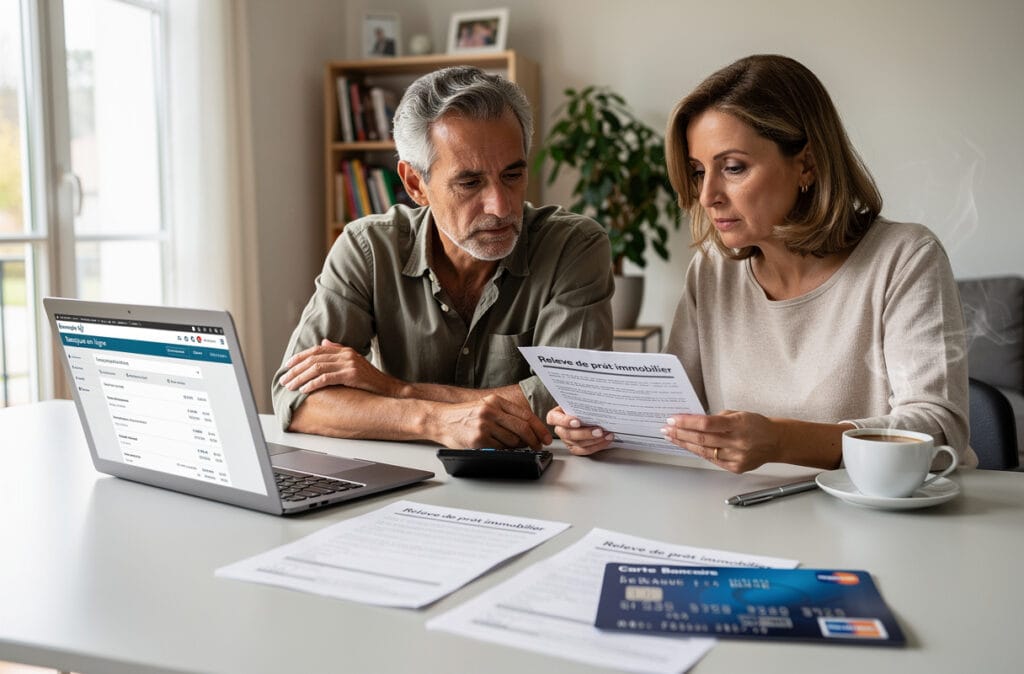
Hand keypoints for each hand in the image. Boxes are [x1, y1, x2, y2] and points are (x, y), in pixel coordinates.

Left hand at [280, 339, 401, 396]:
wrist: (388, 389)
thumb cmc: (370, 380)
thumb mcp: (353, 363)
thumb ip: (337, 351)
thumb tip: (323, 343)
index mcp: (344, 350)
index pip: (316, 350)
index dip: (299, 357)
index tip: (287, 366)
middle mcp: (345, 354)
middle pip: (313, 359)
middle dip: (296, 369)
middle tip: (284, 379)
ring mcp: (348, 363)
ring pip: (317, 368)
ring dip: (300, 378)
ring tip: (290, 386)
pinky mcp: (351, 374)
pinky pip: (326, 378)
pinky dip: (313, 384)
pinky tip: (304, 390)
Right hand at [436, 394, 551, 449]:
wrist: (441, 420)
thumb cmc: (464, 416)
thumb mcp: (486, 406)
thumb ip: (505, 413)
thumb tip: (529, 429)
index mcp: (496, 401)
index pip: (525, 415)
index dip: (539, 428)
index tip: (545, 437)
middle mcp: (491, 411)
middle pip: (522, 428)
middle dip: (534, 440)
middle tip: (538, 446)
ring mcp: (484, 425)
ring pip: (513, 441)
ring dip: (517, 447)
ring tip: (512, 446)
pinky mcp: (479, 440)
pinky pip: (500, 449)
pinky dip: (503, 451)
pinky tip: (498, 447)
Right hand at [546, 406, 613, 455]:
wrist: (585, 414)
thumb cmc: (579, 407)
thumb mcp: (577, 402)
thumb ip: (581, 403)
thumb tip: (594, 400)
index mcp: (555, 416)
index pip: (553, 418)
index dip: (565, 421)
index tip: (577, 422)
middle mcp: (560, 429)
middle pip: (568, 434)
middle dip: (585, 433)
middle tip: (598, 430)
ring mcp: (567, 440)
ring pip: (578, 444)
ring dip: (594, 440)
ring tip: (605, 434)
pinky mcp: (575, 448)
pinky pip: (585, 450)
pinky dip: (597, 446)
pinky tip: (605, 439)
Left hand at [660, 410, 780, 472]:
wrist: (776, 442)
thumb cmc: (757, 425)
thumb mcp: (739, 413)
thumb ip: (717, 418)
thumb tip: (693, 421)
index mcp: (739, 425)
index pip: (706, 424)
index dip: (686, 422)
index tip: (672, 419)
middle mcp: (737, 442)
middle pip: (702, 439)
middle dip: (680, 433)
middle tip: (666, 429)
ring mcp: (736, 457)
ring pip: (703, 451)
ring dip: (684, 444)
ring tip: (671, 437)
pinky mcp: (735, 468)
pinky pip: (711, 460)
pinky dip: (698, 452)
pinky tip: (687, 446)